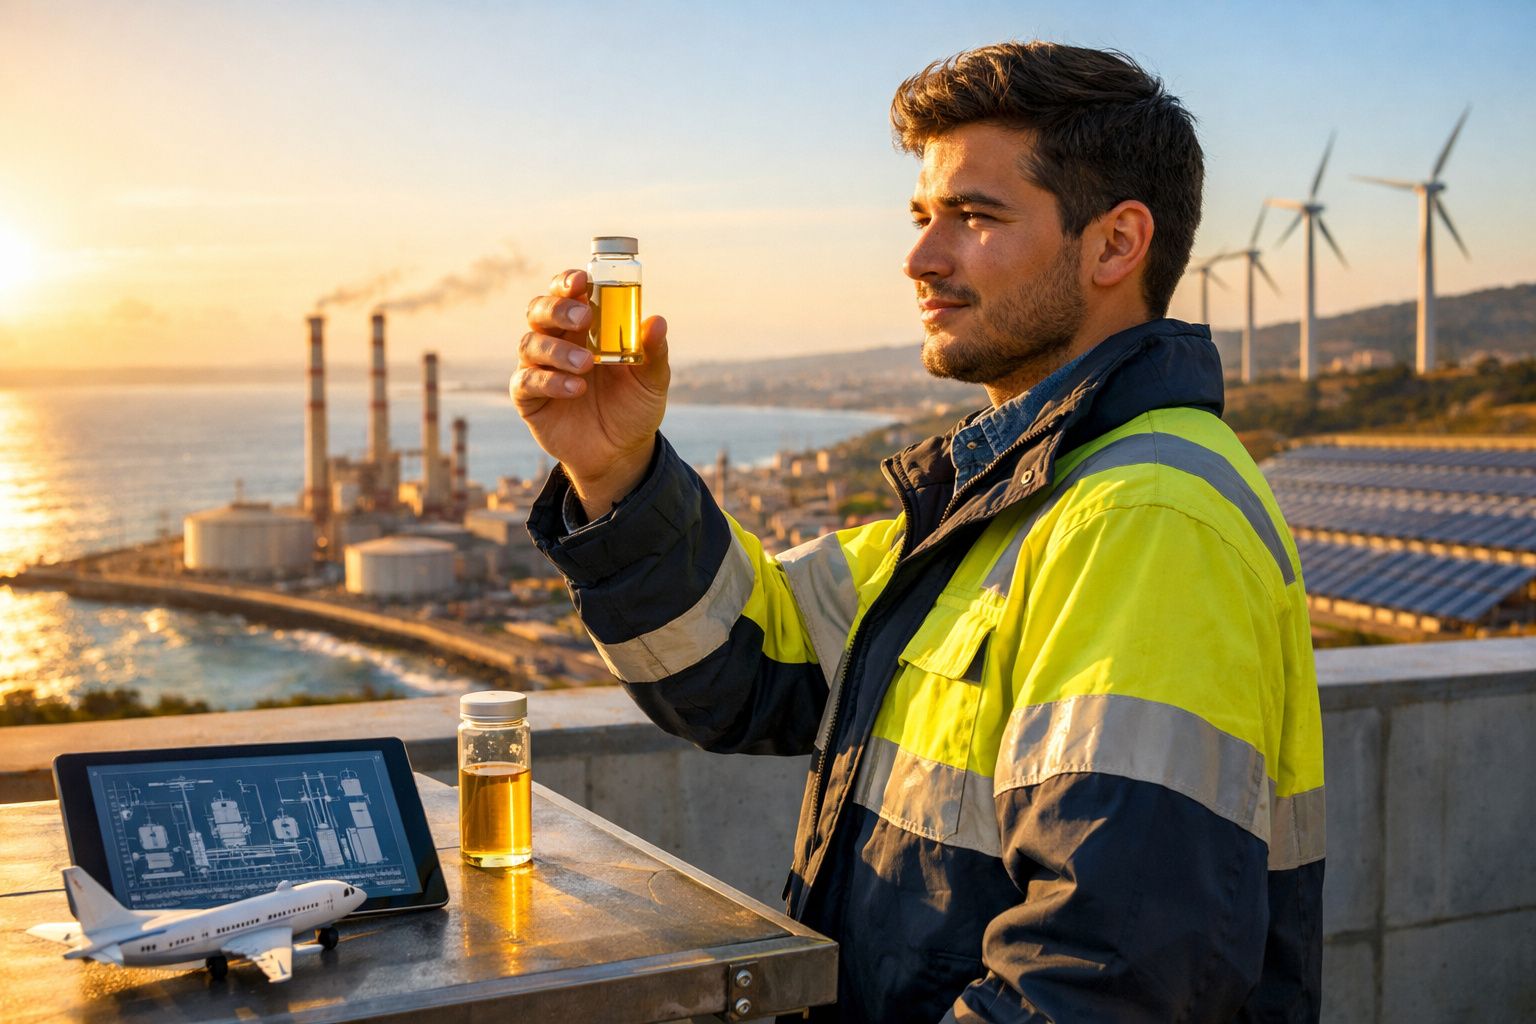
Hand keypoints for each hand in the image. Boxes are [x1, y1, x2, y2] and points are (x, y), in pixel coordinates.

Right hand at [511, 268, 669, 517]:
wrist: (621, 454)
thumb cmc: (634, 408)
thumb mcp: (652, 381)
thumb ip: (654, 352)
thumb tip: (656, 321)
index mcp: (584, 328)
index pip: (566, 293)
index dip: (567, 281)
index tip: (581, 280)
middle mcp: (556, 342)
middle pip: (539, 310)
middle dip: (557, 308)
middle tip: (583, 319)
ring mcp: (539, 369)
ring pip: (529, 344)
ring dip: (556, 350)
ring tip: (586, 365)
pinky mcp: (529, 399)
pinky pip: (526, 382)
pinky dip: (549, 382)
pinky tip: (576, 389)